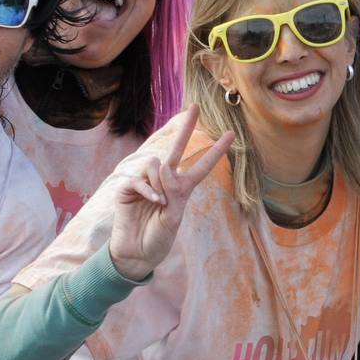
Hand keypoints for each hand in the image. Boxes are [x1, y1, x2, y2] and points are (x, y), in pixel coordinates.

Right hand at [108, 105, 234, 279]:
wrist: (136, 252)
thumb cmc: (158, 239)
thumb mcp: (173, 219)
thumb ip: (171, 193)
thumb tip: (161, 167)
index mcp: (182, 189)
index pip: (202, 166)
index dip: (216, 151)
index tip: (231, 134)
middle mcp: (165, 180)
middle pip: (177, 148)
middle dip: (186, 127)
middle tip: (195, 106)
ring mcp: (146, 182)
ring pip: (156, 164)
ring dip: (160, 182)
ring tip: (159, 202)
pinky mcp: (128, 188)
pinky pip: (140, 178)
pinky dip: (148, 189)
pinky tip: (152, 201)